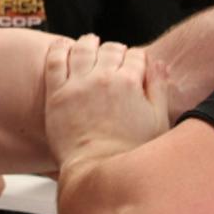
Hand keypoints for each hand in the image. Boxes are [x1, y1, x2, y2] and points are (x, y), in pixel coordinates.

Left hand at [44, 35, 168, 166]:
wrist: (97, 171)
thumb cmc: (130, 153)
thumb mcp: (158, 121)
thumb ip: (159, 89)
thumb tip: (159, 65)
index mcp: (129, 83)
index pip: (135, 56)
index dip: (136, 58)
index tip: (134, 62)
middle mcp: (103, 78)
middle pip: (110, 49)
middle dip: (114, 49)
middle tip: (112, 53)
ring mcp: (78, 85)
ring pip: (82, 49)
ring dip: (87, 43)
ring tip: (89, 42)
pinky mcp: (57, 94)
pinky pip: (54, 61)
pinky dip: (59, 49)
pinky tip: (63, 46)